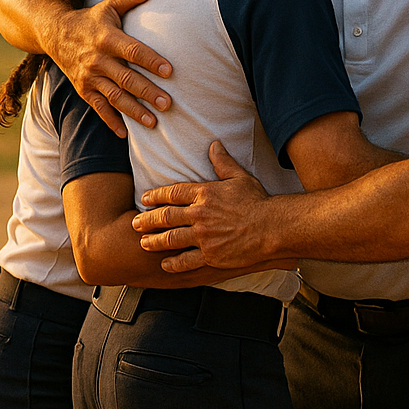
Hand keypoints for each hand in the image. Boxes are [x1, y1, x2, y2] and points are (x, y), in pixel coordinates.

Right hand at [49, 0, 172, 137]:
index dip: (151, 60)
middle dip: (147, 91)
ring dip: (134, 110)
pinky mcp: (83, 89)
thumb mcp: (109, 4)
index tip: (170, 71)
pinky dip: (111, 121)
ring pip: (114, 96)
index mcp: (107, 38)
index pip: (133, 50)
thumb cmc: (90, 19)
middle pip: (126, 78)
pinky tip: (125, 134)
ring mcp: (89, 77)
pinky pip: (98, 108)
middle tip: (169, 104)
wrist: (54, 33)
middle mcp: (97, 59)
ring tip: (154, 122)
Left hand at [131, 141, 275, 271]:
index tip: (144, 198)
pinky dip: (173, 263)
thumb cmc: (258, 201)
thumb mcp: (240, 177)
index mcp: (205, 193)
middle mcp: (199, 214)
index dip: (155, 196)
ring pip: (171, 239)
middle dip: (148, 220)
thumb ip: (223, 162)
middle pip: (166, 217)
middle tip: (135, 222)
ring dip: (154, 241)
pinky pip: (186, 260)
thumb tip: (214, 145)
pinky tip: (164, 264)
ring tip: (143, 243)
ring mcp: (204, 236)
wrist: (273, 227)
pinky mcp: (211, 255)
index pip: (172, 193)